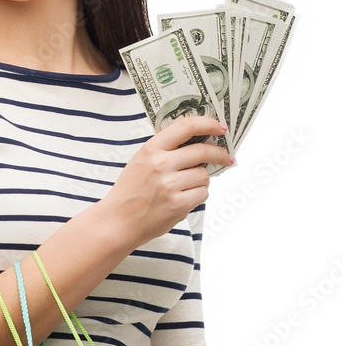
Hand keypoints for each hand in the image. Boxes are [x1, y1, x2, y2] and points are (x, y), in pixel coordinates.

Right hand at [100, 116, 232, 249]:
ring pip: (204, 175)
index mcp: (150, 149)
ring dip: (200, 180)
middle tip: (226, 157)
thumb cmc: (130, 191)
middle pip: (203, 151)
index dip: (207, 123)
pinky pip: (203, 193)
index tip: (220, 127)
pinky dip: (197, 195)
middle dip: (219, 154)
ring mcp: (170, 185)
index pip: (185, 127)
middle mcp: (161, 164)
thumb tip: (198, 142)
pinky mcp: (178, 204)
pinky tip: (182, 198)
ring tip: (183, 187)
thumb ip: (164, 150)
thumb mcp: (140, 162)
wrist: (118, 221)